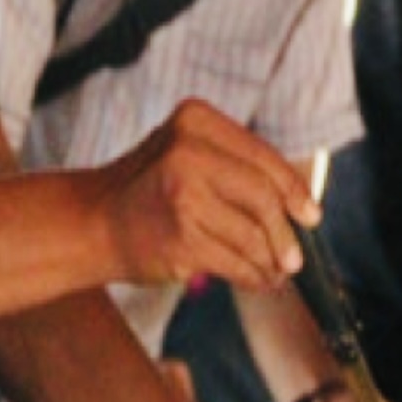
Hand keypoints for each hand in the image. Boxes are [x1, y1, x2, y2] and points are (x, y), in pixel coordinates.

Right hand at [95, 99, 319, 290]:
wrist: (91, 223)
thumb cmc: (150, 191)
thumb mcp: (186, 155)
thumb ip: (236, 167)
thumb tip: (301, 204)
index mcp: (194, 120)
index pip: (261, 157)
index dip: (294, 189)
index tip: (311, 216)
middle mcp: (186, 151)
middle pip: (262, 196)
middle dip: (284, 232)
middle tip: (294, 259)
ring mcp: (182, 196)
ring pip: (252, 235)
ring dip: (270, 261)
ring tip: (275, 272)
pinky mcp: (180, 239)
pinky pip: (236, 263)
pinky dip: (253, 276)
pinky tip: (257, 281)